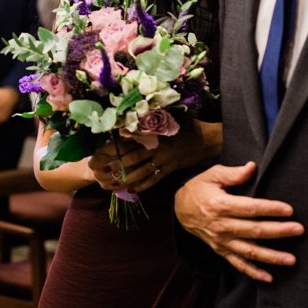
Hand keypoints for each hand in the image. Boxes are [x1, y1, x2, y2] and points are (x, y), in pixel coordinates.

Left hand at [88, 120, 218, 192]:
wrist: (207, 139)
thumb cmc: (187, 125)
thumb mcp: (170, 118)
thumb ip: (152, 119)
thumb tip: (133, 118)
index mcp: (155, 134)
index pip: (130, 141)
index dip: (115, 147)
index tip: (101, 150)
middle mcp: (157, 149)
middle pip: (132, 159)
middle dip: (116, 165)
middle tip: (101, 170)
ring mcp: (164, 161)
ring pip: (142, 172)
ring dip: (126, 178)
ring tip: (112, 183)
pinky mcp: (171, 169)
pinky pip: (155, 179)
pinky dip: (144, 185)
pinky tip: (133, 189)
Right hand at [174, 162, 303, 282]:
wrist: (180, 209)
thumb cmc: (199, 188)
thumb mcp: (212, 174)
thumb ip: (233, 173)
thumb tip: (252, 167)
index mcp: (220, 206)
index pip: (250, 209)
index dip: (270, 209)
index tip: (289, 210)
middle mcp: (221, 226)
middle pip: (254, 231)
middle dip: (279, 231)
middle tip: (299, 230)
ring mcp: (221, 241)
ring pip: (249, 251)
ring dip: (271, 257)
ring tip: (291, 259)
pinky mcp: (220, 250)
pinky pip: (238, 264)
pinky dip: (253, 272)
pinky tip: (269, 277)